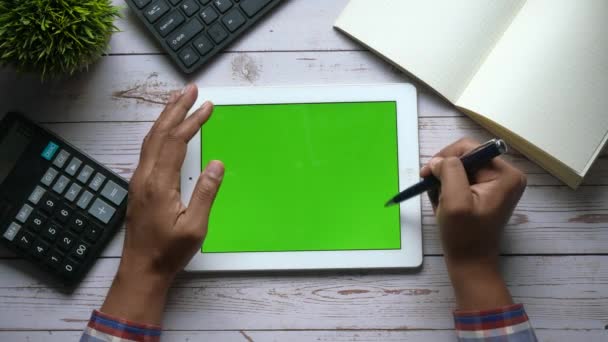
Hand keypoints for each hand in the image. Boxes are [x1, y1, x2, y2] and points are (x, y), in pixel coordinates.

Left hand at [101, 84, 224, 323]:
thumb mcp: (194, 226)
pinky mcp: (139, 186)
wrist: (141, 270)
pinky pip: (148, 150)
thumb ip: (206, 193)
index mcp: (159, 184)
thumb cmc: (169, 252)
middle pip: (159, 133)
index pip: (175, 142)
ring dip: (166, 118)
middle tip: (191, 90)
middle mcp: (144, 176)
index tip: (207, 106)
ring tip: (180, 101)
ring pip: (150, 140)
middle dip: (176, 109)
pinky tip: (167, 131)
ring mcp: (139, 181)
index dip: (191, 121)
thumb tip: (217, 163)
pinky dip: (160, 133)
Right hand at [421, 138, 525, 309]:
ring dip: (444, 180)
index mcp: (505, 174)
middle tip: (429, 185)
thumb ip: (449, 172)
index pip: (470, 148)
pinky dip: (448, 187)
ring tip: (438, 199)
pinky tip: (443, 202)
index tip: (428, 174)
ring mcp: (496, 183)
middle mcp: (505, 174)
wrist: (470, 262)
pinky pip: (462, 178)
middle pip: (466, 156)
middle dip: (444, 170)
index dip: (446, 157)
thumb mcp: (455, 201)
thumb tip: (439, 161)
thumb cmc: (464, 236)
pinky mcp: (486, 191)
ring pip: (461, 167)